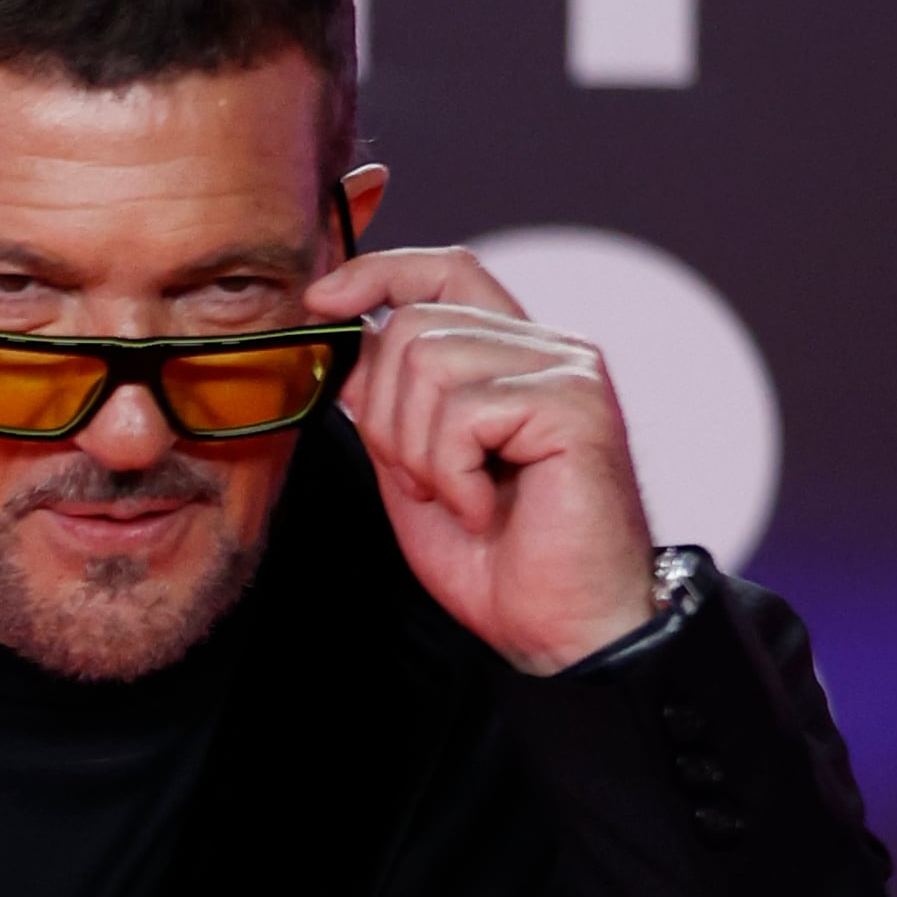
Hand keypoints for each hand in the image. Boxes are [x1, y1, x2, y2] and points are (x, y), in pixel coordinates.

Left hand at [303, 246, 656, 674]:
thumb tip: (345, 344)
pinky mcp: (576, 405)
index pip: (445, 269)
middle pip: (413, 326)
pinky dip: (452, 474)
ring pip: (429, 361)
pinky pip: (465, 411)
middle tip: (423, 484)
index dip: (376, 273)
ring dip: (419, 450)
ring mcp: (567, 371)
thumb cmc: (495, 557)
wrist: (560, 626)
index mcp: (509, 355)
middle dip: (386, 416)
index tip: (320, 303)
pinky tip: (482, 510)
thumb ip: (386, 403)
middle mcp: (545, 348)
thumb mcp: (412, 468)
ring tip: (458, 498)